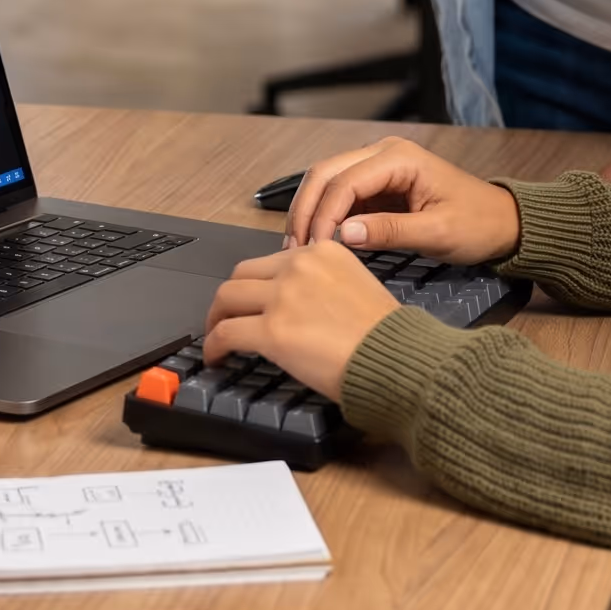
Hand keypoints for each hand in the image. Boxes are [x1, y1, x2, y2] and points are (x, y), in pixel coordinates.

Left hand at [203, 243, 400, 401]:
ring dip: (216, 317)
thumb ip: (324, 283)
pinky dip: (214, 345)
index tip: (253, 300)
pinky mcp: (272, 330)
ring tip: (215, 335)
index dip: (257, 283)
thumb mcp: (357, 285)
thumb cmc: (385, 335)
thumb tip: (300, 304)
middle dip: (229, 297)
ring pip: (227, 297)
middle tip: (225, 315)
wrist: (396, 358)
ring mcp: (283, 296)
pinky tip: (216, 357)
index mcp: (322, 251)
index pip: (273, 261)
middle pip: (242, 273)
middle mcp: (299, 265)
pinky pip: (226, 333)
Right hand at [285, 137, 520, 262]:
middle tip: (294, 248)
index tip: (314, 249)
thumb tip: (343, 235)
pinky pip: (341, 195)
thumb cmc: (477, 223)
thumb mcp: (437, 233)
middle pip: (326, 172)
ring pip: (327, 181)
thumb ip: (389, 232)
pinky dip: (324, 216)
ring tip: (298, 248)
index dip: (324, 215)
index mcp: (400, 157)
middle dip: (306, 209)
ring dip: (310, 212)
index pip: (345, 181)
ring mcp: (379, 167)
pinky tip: (316, 241)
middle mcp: (384, 153)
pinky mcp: (378, 185)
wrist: (501, 222)